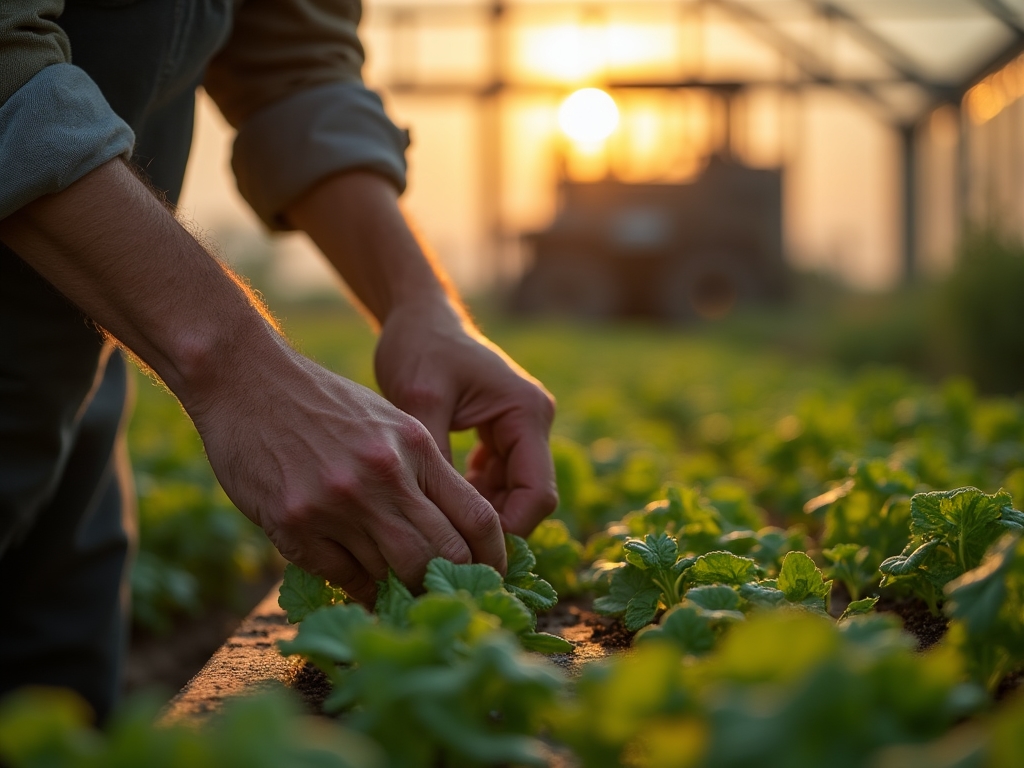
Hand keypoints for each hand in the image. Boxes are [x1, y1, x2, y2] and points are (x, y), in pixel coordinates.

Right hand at [185, 334, 507, 604]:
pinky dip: (360, 587)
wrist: (248, 380)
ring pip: (394, 573)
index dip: (494, 556)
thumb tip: (454, 536)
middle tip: (449, 595)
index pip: (478, 518)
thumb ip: (422, 474)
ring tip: (405, 593)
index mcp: (415, 447)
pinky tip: (362, 582)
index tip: (492, 574)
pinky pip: (344, 577)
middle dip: (452, 582)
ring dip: (403, 588)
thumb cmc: (325, 403)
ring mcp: (337, 503)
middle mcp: (383, 476)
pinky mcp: (294, 525)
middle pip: (443, 555)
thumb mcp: (390, 422)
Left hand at [373, 300, 557, 536]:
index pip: (536, 493)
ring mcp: (519, 429)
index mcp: (527, 413)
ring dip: (480, 515)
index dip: (508, 530)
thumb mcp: (421, 402)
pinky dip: (472, 497)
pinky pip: (495, 480)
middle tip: (447, 552)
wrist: (418, 317)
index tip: (465, 551)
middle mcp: (533, 423)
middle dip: (493, 528)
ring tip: (438, 530)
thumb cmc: (419, 348)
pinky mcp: (500, 434)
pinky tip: (438, 503)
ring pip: (511, 494)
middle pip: (528, 498)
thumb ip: (435, 459)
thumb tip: (435, 520)